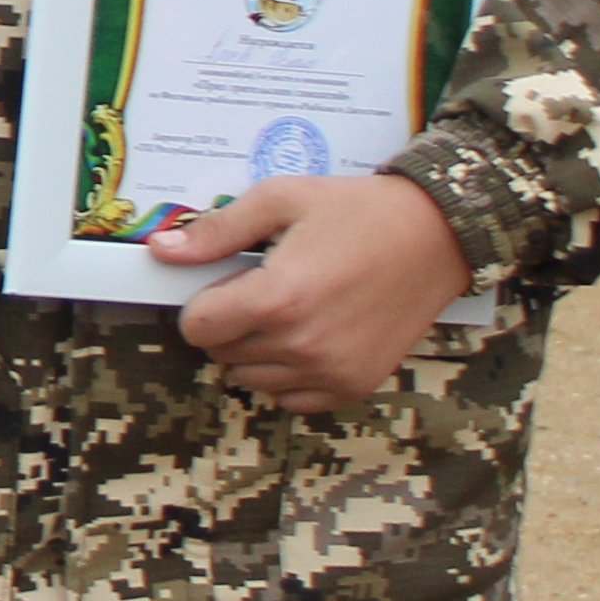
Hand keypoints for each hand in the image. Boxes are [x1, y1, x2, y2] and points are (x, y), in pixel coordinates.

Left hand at [161, 171, 469, 410]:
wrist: (438, 236)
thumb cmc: (357, 211)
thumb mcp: (281, 201)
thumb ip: (216, 232)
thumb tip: (161, 251)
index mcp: (277, 299)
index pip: (198, 328)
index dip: (203, 304)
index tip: (227, 284)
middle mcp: (302, 345)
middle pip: (223, 354)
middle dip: (230, 324)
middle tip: (265, 290)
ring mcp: (331, 371)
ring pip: (253, 380)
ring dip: (257, 352)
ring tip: (291, 311)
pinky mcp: (355, 386)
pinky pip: (291, 400)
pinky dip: (288, 376)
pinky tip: (309, 337)